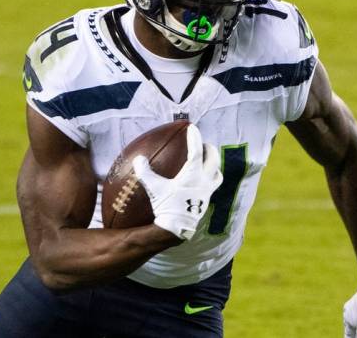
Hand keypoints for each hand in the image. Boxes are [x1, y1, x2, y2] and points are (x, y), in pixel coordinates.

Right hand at [132, 124, 222, 239]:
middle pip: (213, 159)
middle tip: (203, 144)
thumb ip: (145, 172)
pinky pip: (213, 185)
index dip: (195, 138)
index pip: (196, 151)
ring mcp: (207, 191)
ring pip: (217, 173)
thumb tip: (138, 158)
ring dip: (213, 164)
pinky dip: (210, 178)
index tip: (192, 128)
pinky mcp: (206, 200)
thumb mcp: (154, 188)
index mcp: (193, 175)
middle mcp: (204, 181)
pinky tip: (202, 180)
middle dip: (209, 149)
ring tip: (207, 161)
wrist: (176, 228)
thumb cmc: (165, 206)